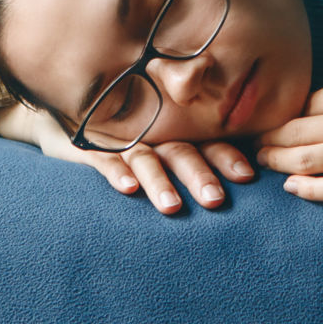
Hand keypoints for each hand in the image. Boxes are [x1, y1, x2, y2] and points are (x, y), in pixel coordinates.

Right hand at [0, 101, 254, 214]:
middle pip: (181, 152)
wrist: (74, 115)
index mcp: (178, 132)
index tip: (248, 177)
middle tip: (216, 200)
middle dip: (199, 176)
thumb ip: (198, 154)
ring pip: (146, 160)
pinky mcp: (92, 146)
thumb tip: (244, 179)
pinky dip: (116, 172)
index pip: (208, 143)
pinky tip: (127, 188)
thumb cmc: (134, 135)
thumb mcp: (167, 140)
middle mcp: (155, 134)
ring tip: (172, 207)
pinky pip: (105, 159)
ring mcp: (123, 140)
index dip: (227, 157)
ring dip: (160, 182)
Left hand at [254, 69, 322, 201]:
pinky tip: (292, 187)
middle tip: (253, 142)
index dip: (281, 112)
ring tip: (263, 162)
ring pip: (306, 160)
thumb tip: (309, 108)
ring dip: (277, 162)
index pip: (303, 103)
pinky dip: (308, 190)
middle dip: (268, 137)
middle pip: (296, 131)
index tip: (266, 119)